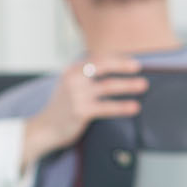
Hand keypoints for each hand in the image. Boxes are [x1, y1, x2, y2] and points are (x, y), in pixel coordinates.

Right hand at [22, 54, 147, 166]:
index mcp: (71, 70)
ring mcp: (77, 95)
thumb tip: (111, 68)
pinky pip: (107, 107)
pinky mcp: (81, 111)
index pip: (97, 59)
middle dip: (122, 65)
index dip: (116, 58)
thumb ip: (85, 76)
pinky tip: (134, 107)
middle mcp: (73, 79)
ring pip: (108, 86)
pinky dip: (122, 107)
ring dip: (128, 85)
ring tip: (143, 85)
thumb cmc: (61, 108)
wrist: (44, 129)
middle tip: (138, 67)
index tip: (131, 60)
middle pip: (103, 67)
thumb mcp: (69, 85)